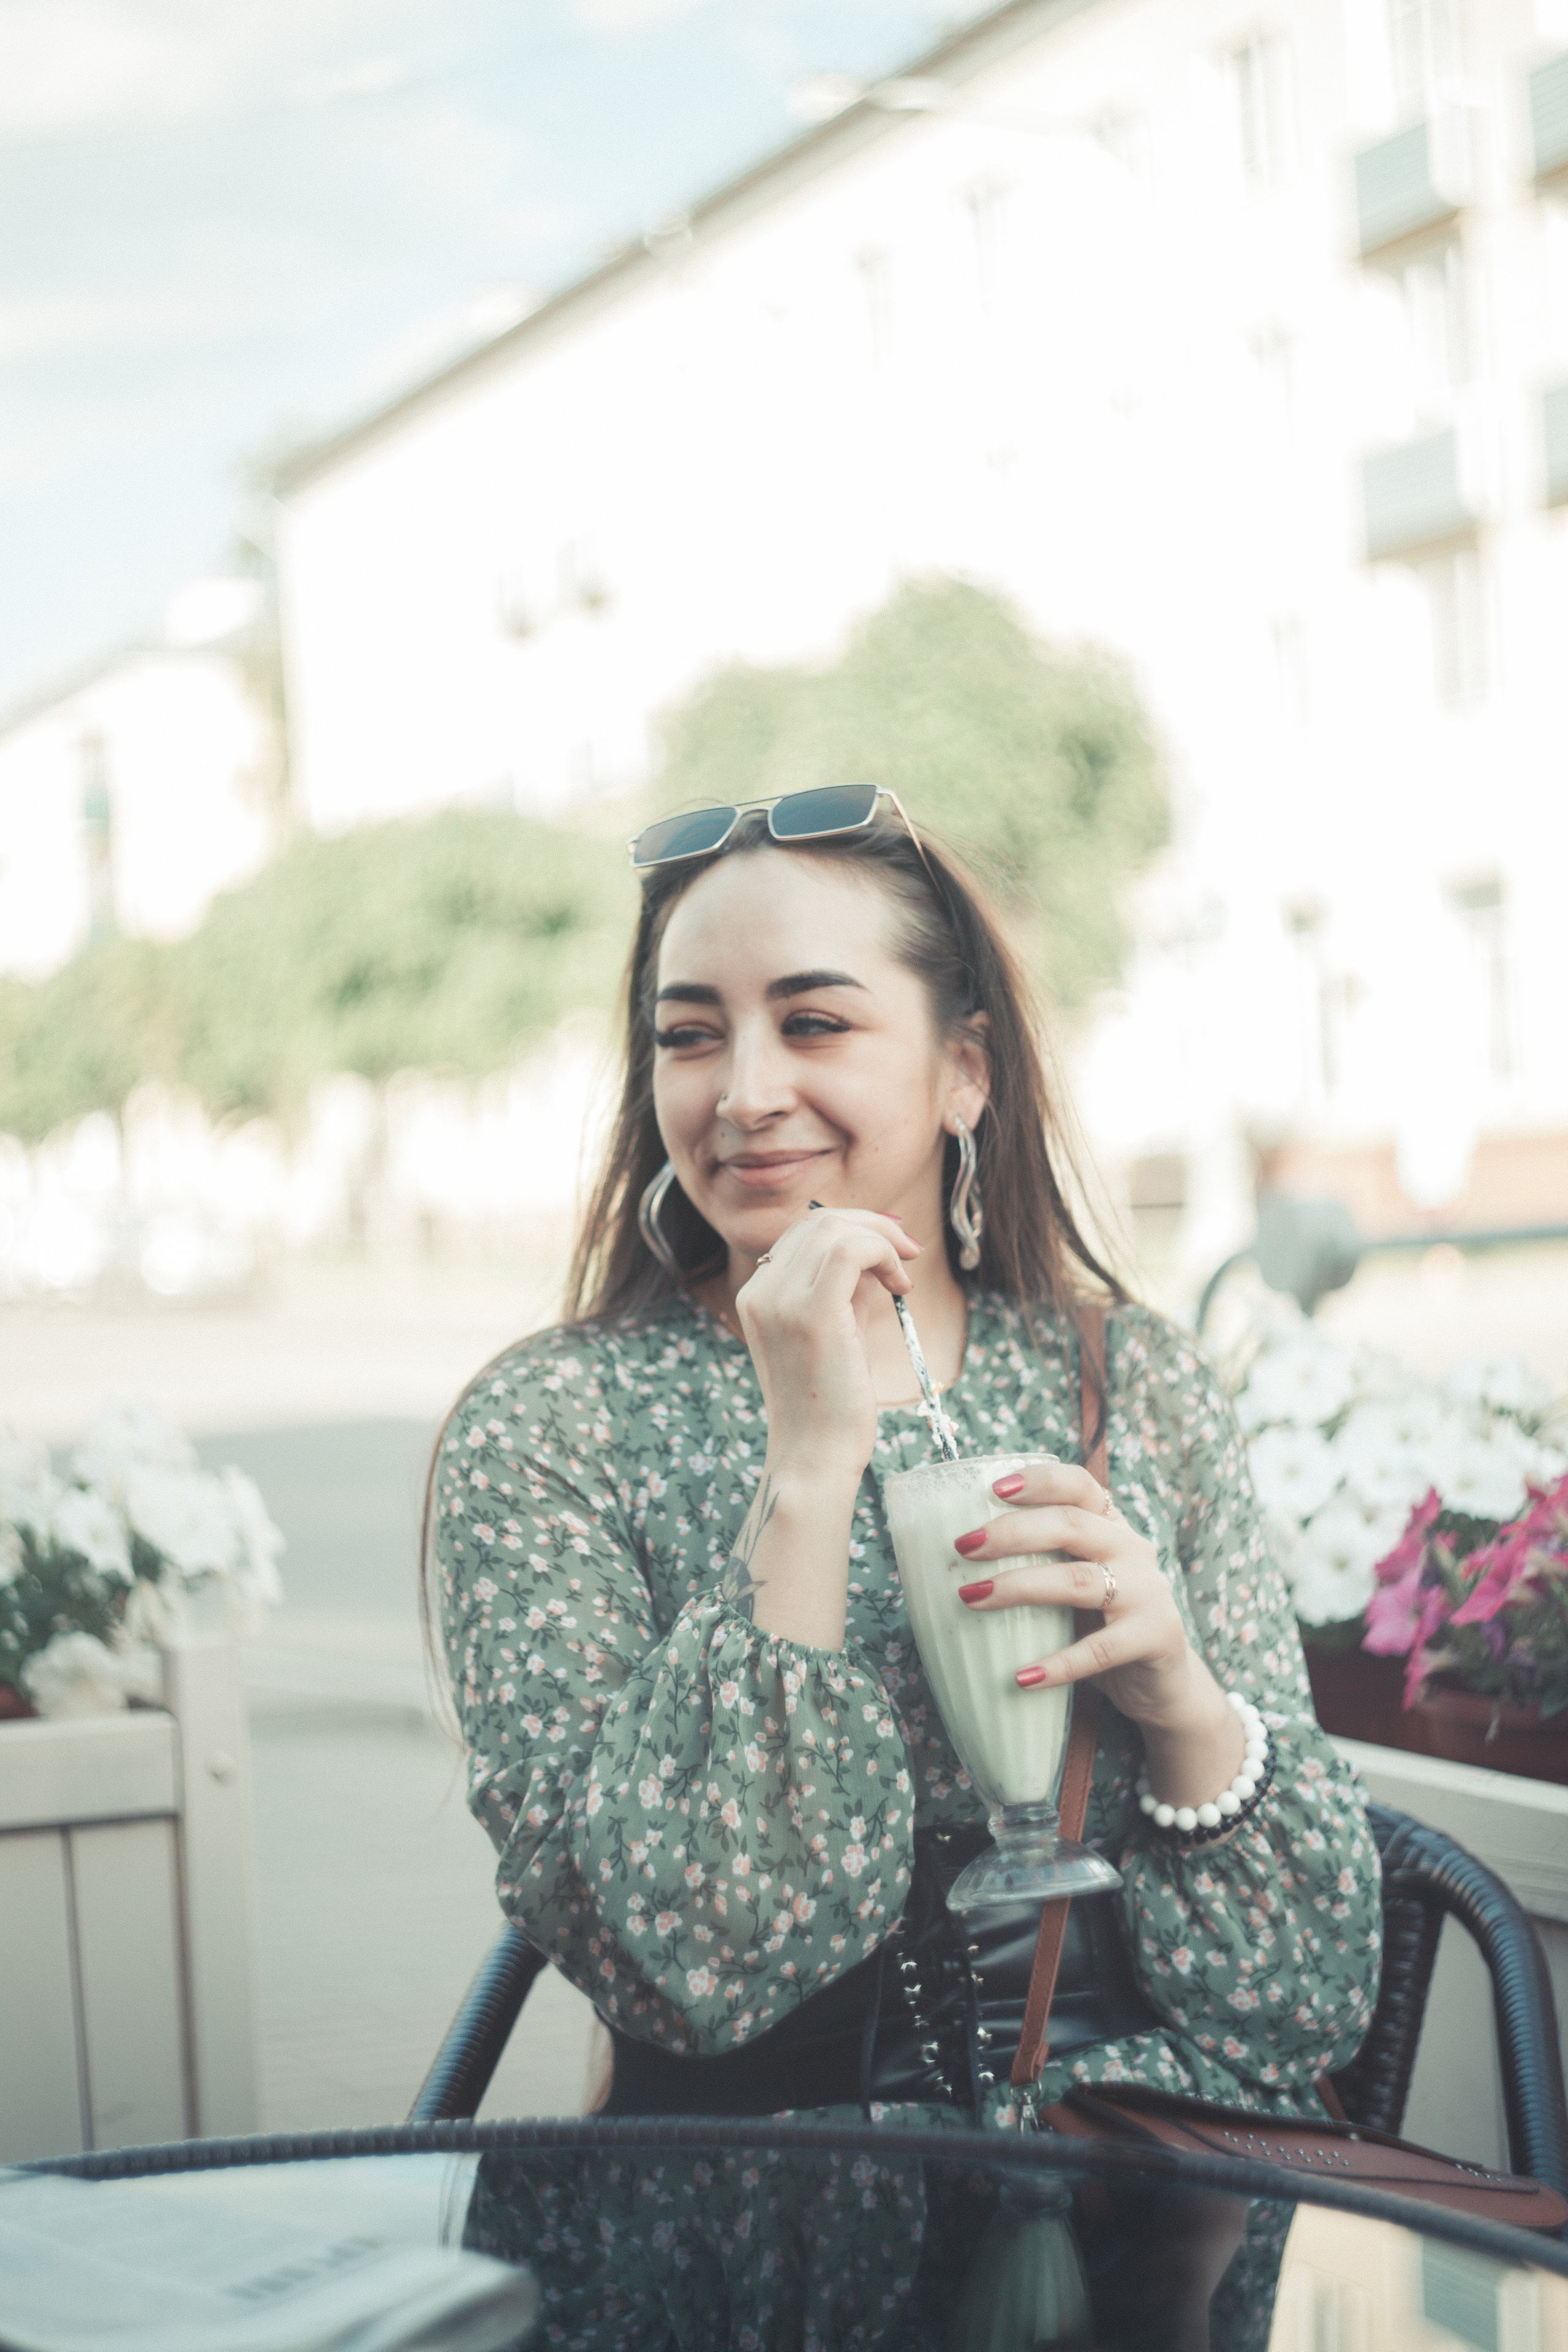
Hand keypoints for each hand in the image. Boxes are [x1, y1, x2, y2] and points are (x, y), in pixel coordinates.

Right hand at [734, 1205, 920, 1482]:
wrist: (815, 1455)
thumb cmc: (829, 1401)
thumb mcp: (836, 1329)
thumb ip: (849, 1287)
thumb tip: (879, 1248)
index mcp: (757, 1294)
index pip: (803, 1231)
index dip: (853, 1226)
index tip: (891, 1248)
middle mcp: (760, 1291)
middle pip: (818, 1220)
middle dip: (872, 1225)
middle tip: (908, 1253)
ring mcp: (780, 1300)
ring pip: (834, 1228)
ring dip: (882, 1239)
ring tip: (903, 1276)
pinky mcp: (811, 1314)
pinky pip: (851, 1250)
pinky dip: (883, 1253)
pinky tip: (900, 1284)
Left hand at [951, 1458, 1244, 1807]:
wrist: (1164, 1684)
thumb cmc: (1101, 1627)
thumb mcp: (1075, 1584)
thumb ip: (1040, 1563)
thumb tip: (952, 1561)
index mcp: (1111, 1527)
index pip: (1080, 1485)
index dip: (1039, 1481)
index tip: (993, 1488)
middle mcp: (1133, 1549)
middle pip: (1070, 1525)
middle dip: (1011, 1532)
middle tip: (963, 1547)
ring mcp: (1148, 1592)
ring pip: (1078, 1581)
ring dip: (1019, 1587)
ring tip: (971, 1598)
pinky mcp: (1156, 1636)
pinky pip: (1100, 1649)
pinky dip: (1058, 1664)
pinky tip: (1022, 1676)